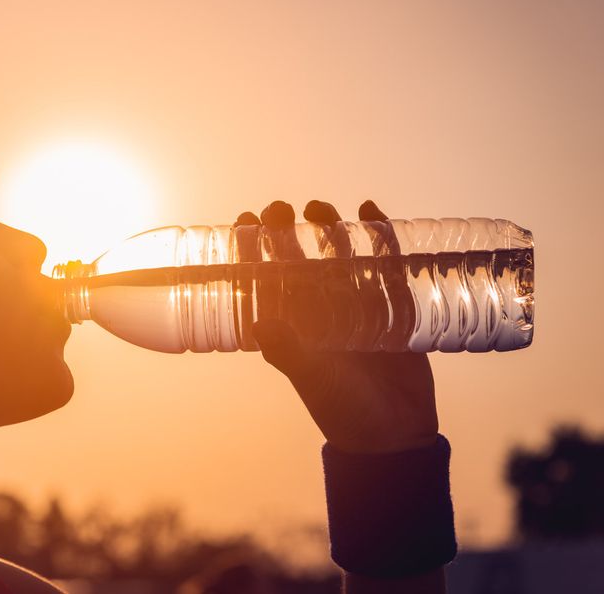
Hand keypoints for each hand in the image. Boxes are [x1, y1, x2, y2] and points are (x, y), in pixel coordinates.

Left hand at [236, 200, 437, 453]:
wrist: (395, 434)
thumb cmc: (343, 409)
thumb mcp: (313, 379)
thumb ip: (290, 352)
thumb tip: (261, 323)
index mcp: (291, 325)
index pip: (264, 277)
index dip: (251, 248)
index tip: (244, 219)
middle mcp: (318, 310)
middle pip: (298, 257)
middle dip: (286, 230)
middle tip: (279, 208)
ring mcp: (355, 304)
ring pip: (337, 253)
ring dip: (328, 227)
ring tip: (318, 207)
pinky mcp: (392, 304)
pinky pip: (385, 262)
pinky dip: (379, 235)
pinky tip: (370, 210)